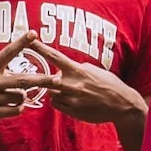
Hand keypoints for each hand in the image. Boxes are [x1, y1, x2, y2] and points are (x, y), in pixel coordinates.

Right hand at [0, 33, 55, 123]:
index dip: (21, 42)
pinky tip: (13, 106)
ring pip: (20, 96)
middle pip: (24, 80)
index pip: (8, 52)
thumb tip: (16, 73)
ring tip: (14, 96)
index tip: (34, 33)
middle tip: (58, 79)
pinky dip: (18, 108)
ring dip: (22, 96)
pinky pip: (15, 110)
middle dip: (43, 79)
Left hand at [27, 40, 145, 124]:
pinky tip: (73, 100)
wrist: (122, 105)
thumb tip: (62, 70)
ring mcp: (71, 99)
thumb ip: (76, 68)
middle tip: (44, 78)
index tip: (28, 39)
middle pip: (46, 79)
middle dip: (44, 79)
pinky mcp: (71, 111)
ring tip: (72, 91)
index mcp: (78, 70)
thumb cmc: (109, 84)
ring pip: (50, 93)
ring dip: (55, 91)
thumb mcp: (93, 70)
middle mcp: (72, 85)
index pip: (54, 56)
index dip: (40, 47)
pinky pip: (56, 104)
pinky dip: (60, 101)